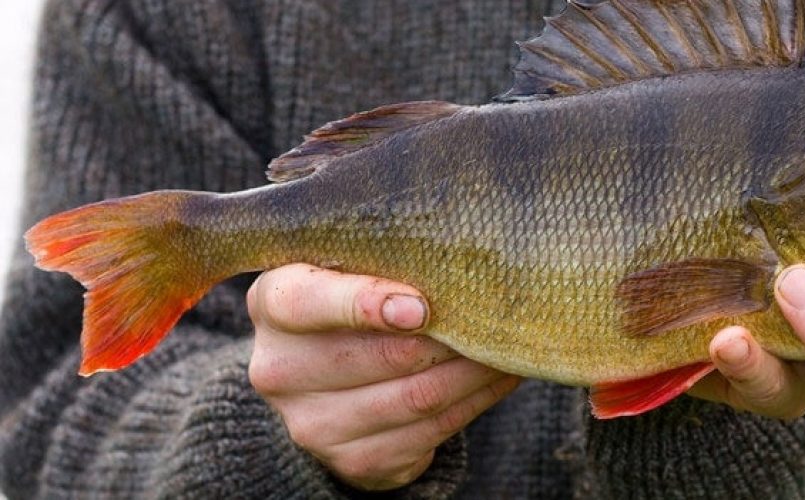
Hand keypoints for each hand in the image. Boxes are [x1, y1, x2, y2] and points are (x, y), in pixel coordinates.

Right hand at [247, 264, 519, 490]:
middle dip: (449, 333)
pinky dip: (476, 400)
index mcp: (272, 305)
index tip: (421, 306)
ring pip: (417, 396)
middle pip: (381, 354)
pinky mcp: (355, 460)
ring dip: (474, 369)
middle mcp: (279, 369)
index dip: (366, 304)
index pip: (307, 302)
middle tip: (494, 312)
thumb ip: (379, 260)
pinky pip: (433, 430)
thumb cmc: (350, 305)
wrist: (330, 388)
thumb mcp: (344, 271)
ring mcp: (312, 424)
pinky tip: (498, 375)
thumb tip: (456, 255)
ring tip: (507, 342)